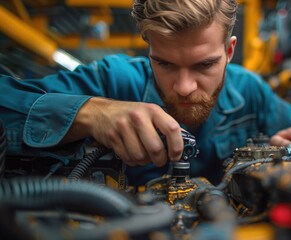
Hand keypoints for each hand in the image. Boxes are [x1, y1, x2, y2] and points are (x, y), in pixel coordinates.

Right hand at [66, 97, 182, 166]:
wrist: (100, 112)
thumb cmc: (130, 114)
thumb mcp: (150, 113)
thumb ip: (166, 125)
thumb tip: (184, 140)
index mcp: (152, 110)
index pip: (172, 129)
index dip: (177, 146)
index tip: (176, 155)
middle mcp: (138, 117)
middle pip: (156, 147)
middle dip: (160, 159)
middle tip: (160, 160)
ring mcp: (123, 127)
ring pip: (141, 156)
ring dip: (145, 161)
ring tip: (145, 155)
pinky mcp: (112, 137)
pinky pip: (128, 158)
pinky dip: (133, 161)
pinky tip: (133, 153)